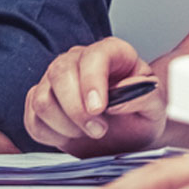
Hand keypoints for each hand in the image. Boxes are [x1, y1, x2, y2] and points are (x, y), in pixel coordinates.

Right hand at [24, 37, 163, 155]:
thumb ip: (143, 98)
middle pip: (60, 73)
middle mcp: (78, 59)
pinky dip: (51, 134)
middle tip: (99, 130)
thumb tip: (118, 99)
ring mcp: (55, 80)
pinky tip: (72, 135)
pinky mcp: (40, 102)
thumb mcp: (155, 108)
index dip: (93, 81)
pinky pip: (32, 119)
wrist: (129, 134)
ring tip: (88, 132)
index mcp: (112, 52)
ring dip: (65, 125)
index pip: (94, 55)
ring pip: (42, 98)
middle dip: (76, 109)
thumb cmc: (141, 115)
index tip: (99, 109)